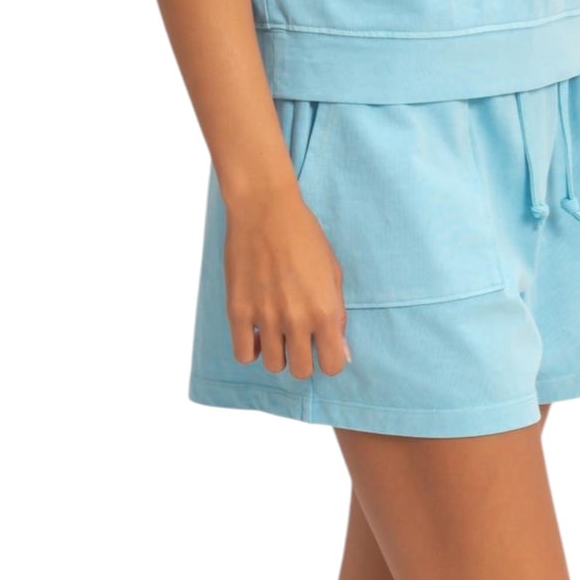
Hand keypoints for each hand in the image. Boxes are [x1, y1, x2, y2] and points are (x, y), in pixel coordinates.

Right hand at [223, 181, 349, 378]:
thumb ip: (338, 315)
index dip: (329, 358)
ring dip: (278, 353)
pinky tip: (256, 331)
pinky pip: (243, 354)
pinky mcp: (238, 311)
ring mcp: (265, 317)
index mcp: (325, 310)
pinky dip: (251, 349)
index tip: (323, 345)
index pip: (332, 366)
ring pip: (273, 365)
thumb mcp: (333, 272)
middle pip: (300, 370)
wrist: (266, 209)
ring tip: (277, 332)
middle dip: (303, 358)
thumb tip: (341, 353)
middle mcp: (296, 320)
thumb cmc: (304, 235)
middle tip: (299, 338)